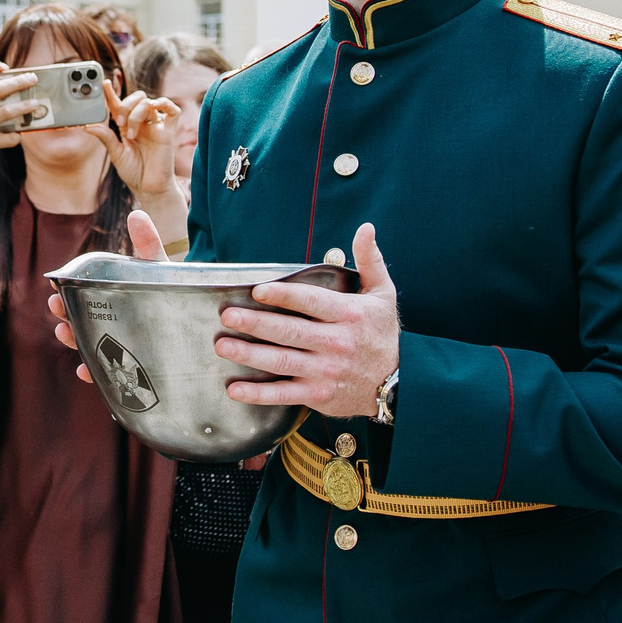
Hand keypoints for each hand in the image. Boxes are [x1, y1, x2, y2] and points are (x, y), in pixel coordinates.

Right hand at [56, 210, 163, 376]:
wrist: (202, 325)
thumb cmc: (176, 295)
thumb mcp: (162, 270)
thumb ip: (149, 245)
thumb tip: (136, 213)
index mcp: (114, 299)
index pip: (83, 294)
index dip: (66, 290)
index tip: (54, 284)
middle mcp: (112, 323)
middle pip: (82, 319)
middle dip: (65, 314)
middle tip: (56, 307)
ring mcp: (120, 346)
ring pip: (90, 345)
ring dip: (73, 340)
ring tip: (65, 334)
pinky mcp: (131, 368)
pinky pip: (108, 374)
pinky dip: (95, 373)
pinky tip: (86, 371)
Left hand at [84, 90, 180, 202]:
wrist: (150, 189)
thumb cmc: (134, 173)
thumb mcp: (116, 154)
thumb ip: (105, 138)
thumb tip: (88, 126)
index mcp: (128, 127)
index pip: (119, 105)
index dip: (112, 93)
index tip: (104, 83)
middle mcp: (143, 123)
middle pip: (136, 98)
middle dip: (125, 106)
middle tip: (120, 124)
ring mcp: (156, 125)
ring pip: (148, 102)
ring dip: (136, 114)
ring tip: (131, 134)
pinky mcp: (169, 131)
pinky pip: (172, 109)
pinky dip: (163, 104)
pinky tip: (151, 113)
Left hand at [217, 223, 399, 418]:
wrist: (398, 384)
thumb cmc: (382, 334)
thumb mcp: (383, 294)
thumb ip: (370, 260)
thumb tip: (366, 228)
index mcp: (349, 315)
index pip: (312, 302)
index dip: (284, 296)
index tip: (258, 290)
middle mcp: (337, 344)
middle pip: (291, 332)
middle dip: (257, 324)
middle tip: (228, 316)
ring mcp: (326, 372)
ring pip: (283, 362)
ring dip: (250, 355)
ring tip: (223, 346)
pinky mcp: (319, 395)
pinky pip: (284, 395)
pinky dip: (259, 395)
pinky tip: (234, 388)